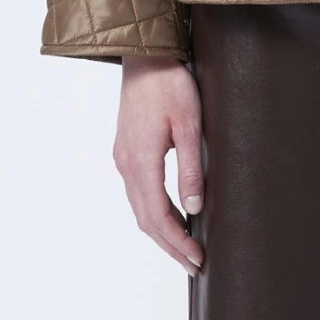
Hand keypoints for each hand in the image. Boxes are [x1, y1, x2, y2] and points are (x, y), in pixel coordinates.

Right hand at [112, 54, 205, 274]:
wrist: (145, 55)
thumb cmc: (170, 83)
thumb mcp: (189, 123)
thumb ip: (190, 167)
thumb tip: (194, 209)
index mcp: (141, 160)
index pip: (158, 216)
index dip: (177, 242)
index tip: (197, 258)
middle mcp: (126, 164)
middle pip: (145, 219)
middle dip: (170, 245)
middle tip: (194, 264)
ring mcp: (122, 157)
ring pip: (139, 208)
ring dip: (161, 230)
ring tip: (185, 246)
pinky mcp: (125, 150)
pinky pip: (137, 192)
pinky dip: (154, 211)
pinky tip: (172, 214)